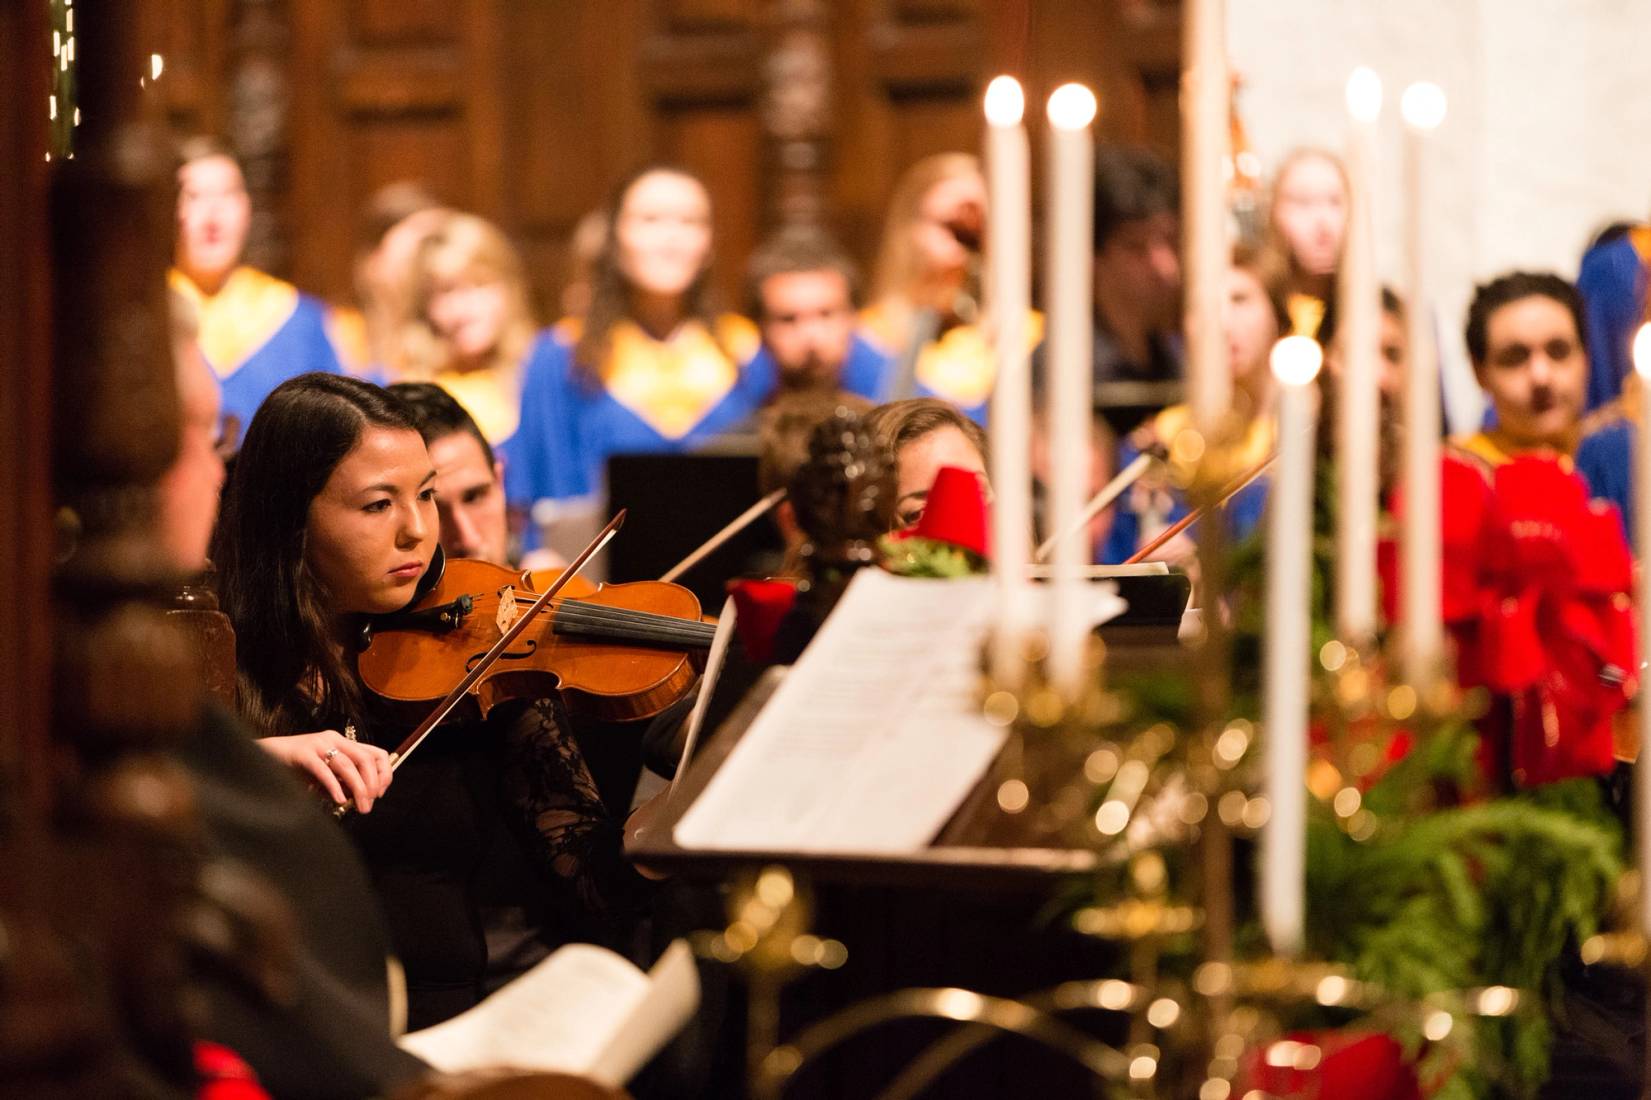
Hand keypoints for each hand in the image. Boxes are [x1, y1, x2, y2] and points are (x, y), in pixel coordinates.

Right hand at [256, 730, 392, 812]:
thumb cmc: (295, 768)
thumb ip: (342, 783)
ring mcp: (318, 744)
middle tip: (369, 805)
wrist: (263, 756)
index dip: (384, 774)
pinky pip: (323, 770)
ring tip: (360, 807)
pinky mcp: (302, 753)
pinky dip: (334, 786)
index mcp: (343, 743)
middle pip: (365, 759)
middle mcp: (334, 740)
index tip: (380, 793)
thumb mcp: (325, 775)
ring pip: (347, 765)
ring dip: (358, 788)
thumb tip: (360, 798)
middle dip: (372, 784)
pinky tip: (339, 800)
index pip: (376, 753)